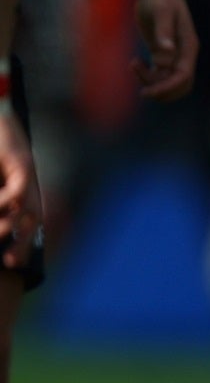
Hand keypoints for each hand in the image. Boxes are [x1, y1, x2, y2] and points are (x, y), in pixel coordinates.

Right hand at [0, 105, 40, 268]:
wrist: (1, 119)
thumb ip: (0, 203)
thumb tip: (0, 215)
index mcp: (24, 192)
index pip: (27, 225)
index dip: (22, 245)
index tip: (11, 263)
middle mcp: (31, 187)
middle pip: (32, 222)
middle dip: (22, 243)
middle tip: (9, 261)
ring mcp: (29, 176)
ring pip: (28, 209)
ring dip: (15, 226)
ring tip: (0, 236)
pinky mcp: (23, 164)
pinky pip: (18, 190)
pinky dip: (10, 200)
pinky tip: (2, 205)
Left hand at [134, 0, 198, 100]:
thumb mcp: (161, 11)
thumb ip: (163, 33)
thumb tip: (164, 59)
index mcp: (188, 47)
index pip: (182, 76)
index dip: (166, 87)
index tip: (146, 92)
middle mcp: (184, 54)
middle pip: (181, 85)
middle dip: (162, 91)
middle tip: (142, 90)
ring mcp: (175, 54)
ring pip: (169, 82)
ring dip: (153, 83)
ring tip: (135, 65)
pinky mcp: (163, 53)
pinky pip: (160, 74)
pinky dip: (147, 75)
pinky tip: (135, 62)